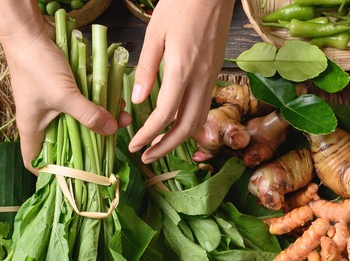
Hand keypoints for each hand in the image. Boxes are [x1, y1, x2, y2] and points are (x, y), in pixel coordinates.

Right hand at [0, 0, 128, 172]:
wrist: (29, 32)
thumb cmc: (38, 67)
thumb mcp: (65, 95)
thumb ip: (88, 114)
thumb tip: (112, 131)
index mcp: (32, 129)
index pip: (35, 162)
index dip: (51, 173)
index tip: (76, 178)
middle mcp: (41, 120)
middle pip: (65, 144)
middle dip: (89, 145)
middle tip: (113, 145)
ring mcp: (51, 105)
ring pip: (78, 122)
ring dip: (99, 122)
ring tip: (122, 119)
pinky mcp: (62, 90)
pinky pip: (82, 104)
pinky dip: (97, 104)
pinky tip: (116, 103)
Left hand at [127, 0, 234, 162]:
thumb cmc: (181, 5)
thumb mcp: (155, 33)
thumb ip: (146, 68)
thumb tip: (136, 100)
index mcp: (182, 69)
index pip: (166, 114)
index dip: (149, 134)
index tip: (134, 144)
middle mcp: (200, 79)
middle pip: (186, 126)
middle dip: (165, 146)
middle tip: (146, 157)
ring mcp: (211, 78)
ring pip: (198, 120)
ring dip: (179, 139)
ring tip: (159, 147)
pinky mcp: (214, 74)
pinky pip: (202, 107)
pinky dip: (188, 123)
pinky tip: (175, 125)